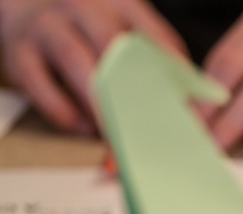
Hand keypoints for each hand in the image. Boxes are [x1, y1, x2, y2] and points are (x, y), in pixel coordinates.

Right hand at [0, 0, 186, 134]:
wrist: (21, 7)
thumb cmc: (85, 30)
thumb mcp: (122, 30)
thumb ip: (155, 59)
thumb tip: (190, 104)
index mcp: (118, 4)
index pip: (155, 37)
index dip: (177, 74)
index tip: (194, 108)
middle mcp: (82, 9)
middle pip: (115, 46)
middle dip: (139, 93)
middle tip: (158, 131)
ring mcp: (47, 28)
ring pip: (77, 63)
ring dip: (102, 106)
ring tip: (121, 141)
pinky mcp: (18, 53)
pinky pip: (40, 84)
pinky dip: (65, 112)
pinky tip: (86, 130)